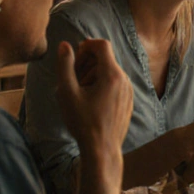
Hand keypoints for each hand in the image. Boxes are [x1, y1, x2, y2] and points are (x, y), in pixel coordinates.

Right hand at [55, 40, 132, 157]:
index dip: (86, 46)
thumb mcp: (67, 93)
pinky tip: (91, 100)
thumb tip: (65, 45)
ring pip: (110, 71)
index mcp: (112, 75)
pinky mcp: (128, 100)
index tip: (75, 57)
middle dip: (87, 61)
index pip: (102, 45)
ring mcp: (129, 90)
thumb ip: (65, 66)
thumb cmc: (83, 122)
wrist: (102, 149)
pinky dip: (103, 84)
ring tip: (80, 90)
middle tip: (73, 76)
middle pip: (106, 58)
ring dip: (93, 74)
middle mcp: (125, 80)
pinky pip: (116, 84)